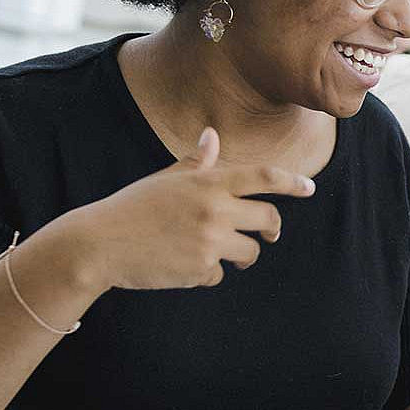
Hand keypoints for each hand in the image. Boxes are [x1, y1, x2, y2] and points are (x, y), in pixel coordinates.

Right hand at [63, 127, 314, 290]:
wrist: (99, 244)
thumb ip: (197, 162)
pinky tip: (182, 265)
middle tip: (268, 234)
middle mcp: (215, 209)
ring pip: (250, 253)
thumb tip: (212, 135)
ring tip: (216, 251)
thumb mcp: (166, 179)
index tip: (310, 188)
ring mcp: (210, 241)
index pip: (264, 177)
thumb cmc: (133, 208)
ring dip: (241, 255)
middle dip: (271, 229)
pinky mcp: (201, 269)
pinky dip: (207, 272)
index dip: (292, 182)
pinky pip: (220, 274)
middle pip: (269, 220)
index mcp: (208, 182)